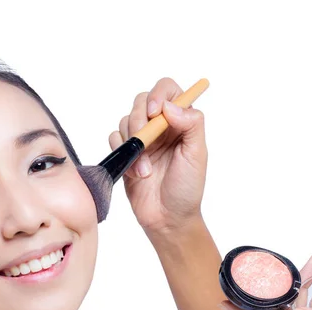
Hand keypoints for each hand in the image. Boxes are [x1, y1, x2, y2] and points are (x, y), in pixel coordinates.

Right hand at [109, 78, 207, 235]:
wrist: (167, 218)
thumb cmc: (187, 189)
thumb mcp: (197, 155)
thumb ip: (191, 124)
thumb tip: (170, 106)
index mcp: (181, 122)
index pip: (168, 90)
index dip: (159, 93)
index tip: (155, 111)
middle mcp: (161, 127)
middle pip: (141, 101)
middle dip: (139, 119)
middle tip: (143, 139)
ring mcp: (142, 140)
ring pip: (126, 120)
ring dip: (133, 143)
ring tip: (146, 169)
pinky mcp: (126, 154)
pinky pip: (114, 139)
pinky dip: (122, 153)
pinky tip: (136, 172)